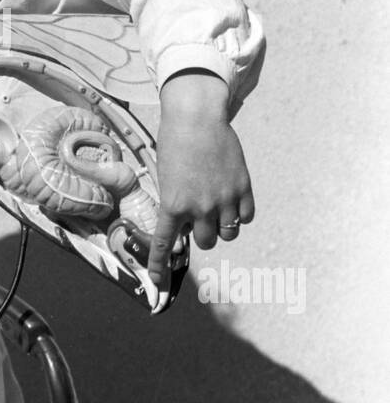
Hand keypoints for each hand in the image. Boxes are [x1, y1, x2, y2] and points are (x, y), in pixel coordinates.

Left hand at [147, 71, 254, 285]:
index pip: (165, 244)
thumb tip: (188, 226)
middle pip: (206, 242)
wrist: (196, 117)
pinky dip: (239, 214)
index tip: (156, 286)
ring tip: (216, 206)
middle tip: (199, 215)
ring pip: (227, 234)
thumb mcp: (166, 177)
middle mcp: (200, 207)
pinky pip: (246, 217)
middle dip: (202, 233)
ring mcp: (224, 199)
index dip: (160, 267)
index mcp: (173, 204)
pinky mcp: (243, 188)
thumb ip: (176, 203)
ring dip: (221, 226)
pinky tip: (232, 199)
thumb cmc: (174, 143)